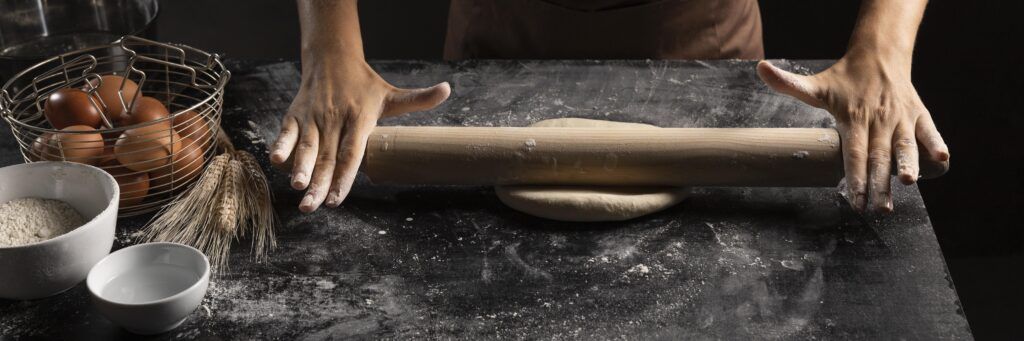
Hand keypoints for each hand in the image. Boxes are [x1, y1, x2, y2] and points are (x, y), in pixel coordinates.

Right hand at [270, 57, 449, 212]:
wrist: (333, 59)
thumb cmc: (366, 85)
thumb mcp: (391, 94)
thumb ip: (418, 99)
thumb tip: (448, 90)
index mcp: (359, 119)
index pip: (351, 154)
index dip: (344, 177)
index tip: (337, 199)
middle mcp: (334, 120)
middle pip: (326, 157)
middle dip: (318, 183)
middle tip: (312, 207)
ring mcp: (313, 117)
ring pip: (306, 147)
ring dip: (300, 168)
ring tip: (297, 187)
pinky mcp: (295, 114)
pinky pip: (287, 132)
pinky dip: (281, 145)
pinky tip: (276, 163)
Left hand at [757, 52, 948, 212]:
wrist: (880, 55)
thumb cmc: (844, 78)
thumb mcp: (817, 84)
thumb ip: (789, 84)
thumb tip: (760, 68)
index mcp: (854, 118)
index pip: (853, 153)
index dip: (855, 178)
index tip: (855, 201)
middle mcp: (879, 120)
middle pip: (879, 157)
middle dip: (879, 185)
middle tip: (880, 209)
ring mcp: (900, 118)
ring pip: (905, 145)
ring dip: (909, 165)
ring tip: (908, 183)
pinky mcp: (918, 114)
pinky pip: (929, 131)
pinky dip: (936, 144)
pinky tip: (942, 161)